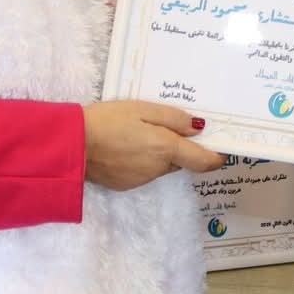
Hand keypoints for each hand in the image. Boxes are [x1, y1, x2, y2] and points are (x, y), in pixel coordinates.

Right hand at [83, 100, 223, 190]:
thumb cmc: (106, 121)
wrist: (70, 145)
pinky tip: (125, 146)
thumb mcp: (142, 109)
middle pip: (181, 161)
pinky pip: (144, 171)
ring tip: (139, 132)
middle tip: (168, 127)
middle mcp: (158, 169)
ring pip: (162, 166)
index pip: (204, 161)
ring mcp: (141, 179)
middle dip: (180, 148)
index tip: (222, 148)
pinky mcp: (125, 184)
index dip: (217, 157)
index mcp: (166, 149)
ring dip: (159, 153)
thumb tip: (198, 128)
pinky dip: (142, 160)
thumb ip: (173, 118)